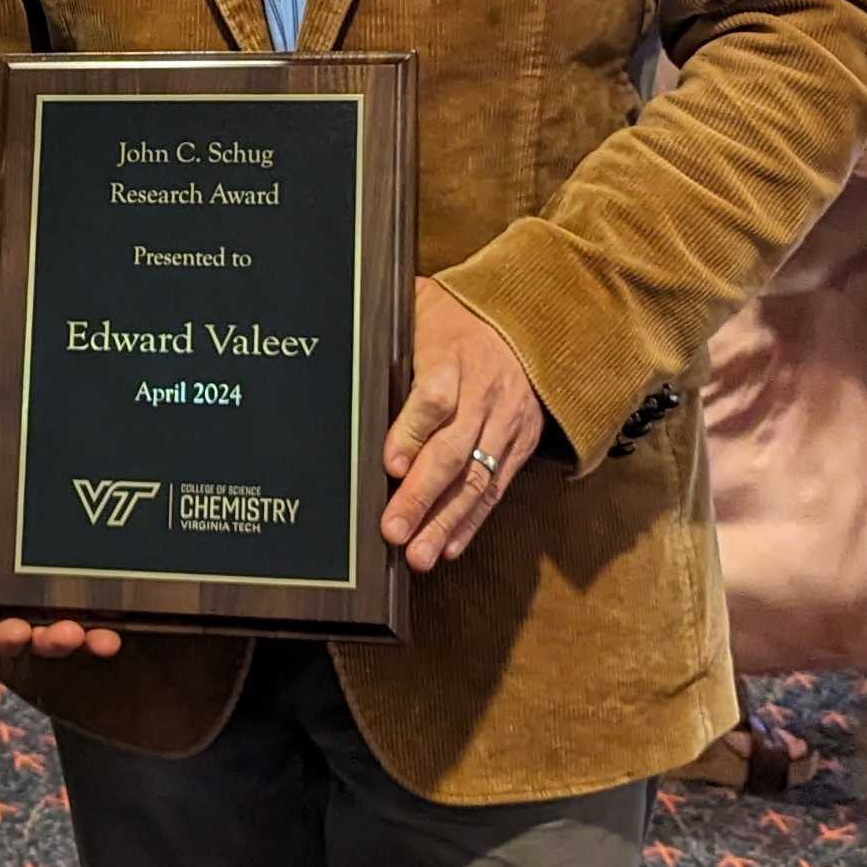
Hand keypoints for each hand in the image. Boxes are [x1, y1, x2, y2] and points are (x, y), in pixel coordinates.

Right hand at [0, 407, 121, 663]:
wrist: (35, 398)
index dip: (2, 634)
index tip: (12, 630)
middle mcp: (36, 572)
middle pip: (41, 628)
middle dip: (49, 641)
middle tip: (61, 632)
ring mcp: (75, 566)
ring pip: (79, 620)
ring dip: (85, 637)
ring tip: (95, 635)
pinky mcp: (108, 552)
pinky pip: (113, 594)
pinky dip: (116, 616)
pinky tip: (121, 623)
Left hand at [383, 280, 544, 572]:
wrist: (524, 318)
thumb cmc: (451, 320)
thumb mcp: (417, 312)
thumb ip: (387, 342)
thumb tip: (343, 371)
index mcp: (455, 355)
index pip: (435, 397)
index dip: (412, 432)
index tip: (389, 465)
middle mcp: (486, 391)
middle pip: (454, 449)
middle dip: (421, 495)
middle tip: (393, 530)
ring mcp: (508, 421)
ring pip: (476, 478)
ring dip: (445, 522)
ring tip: (419, 555)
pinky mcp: (522, 444)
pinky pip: (496, 488)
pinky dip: (472, 521)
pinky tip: (449, 546)